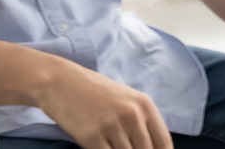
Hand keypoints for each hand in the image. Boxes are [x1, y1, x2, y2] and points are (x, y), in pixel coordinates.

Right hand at [33, 60, 173, 148]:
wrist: (61, 82)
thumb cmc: (94, 92)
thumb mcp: (126, 100)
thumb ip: (141, 122)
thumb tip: (151, 146)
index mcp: (145, 105)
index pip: (163, 143)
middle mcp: (132, 115)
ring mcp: (112, 126)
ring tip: (111, 146)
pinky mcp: (92, 136)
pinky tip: (101, 148)